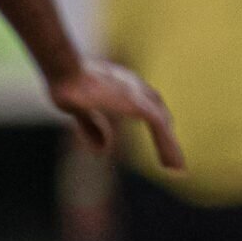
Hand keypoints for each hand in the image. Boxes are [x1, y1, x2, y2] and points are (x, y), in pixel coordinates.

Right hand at [49, 59, 183, 169]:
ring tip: (177, 169)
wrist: (65, 71)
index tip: (160, 130)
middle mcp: (133, 85)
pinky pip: (160, 128)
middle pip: (157, 108)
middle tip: (171, 153)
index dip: (152, 115)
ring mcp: (138, 94)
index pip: (144, 98)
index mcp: (120, 83)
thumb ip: (91, 127)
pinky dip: (168, 146)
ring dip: (169, 145)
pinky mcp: (140, 106)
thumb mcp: (76, 110)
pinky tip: (172, 165)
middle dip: (165, 130)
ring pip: (161, 122)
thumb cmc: (64, 84)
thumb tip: (103, 149)